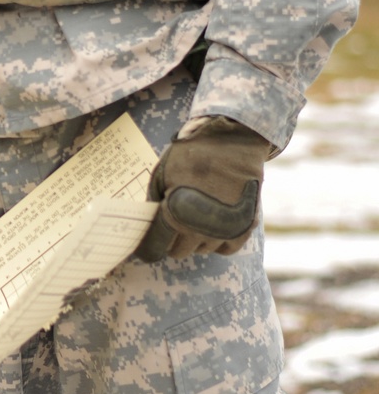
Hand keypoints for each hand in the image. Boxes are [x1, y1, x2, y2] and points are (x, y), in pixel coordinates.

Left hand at [135, 116, 271, 262]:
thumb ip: (155, 203)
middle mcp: (200, 229)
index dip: (148, 247)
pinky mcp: (245, 228)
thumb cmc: (193, 154)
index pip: (154, 248)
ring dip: (195, 239)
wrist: (233, 141)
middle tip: (174, 222)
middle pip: (178, 252)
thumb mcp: (162, 174)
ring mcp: (224, 231)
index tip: (148, 244)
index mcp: (175, 215)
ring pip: (202, 250)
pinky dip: (218, 240)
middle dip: (172, 239)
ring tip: (195, 215)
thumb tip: (150, 225)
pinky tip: (213, 223)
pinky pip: (225, 249)